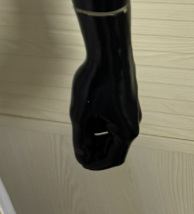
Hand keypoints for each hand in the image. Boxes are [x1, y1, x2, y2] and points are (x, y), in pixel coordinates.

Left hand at [70, 45, 140, 169]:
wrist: (109, 50)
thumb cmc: (94, 81)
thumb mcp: (81, 112)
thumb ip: (80, 137)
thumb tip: (82, 156)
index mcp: (127, 131)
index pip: (113, 158)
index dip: (96, 164)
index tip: (82, 162)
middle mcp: (134, 123)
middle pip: (115, 146)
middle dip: (96, 149)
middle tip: (79, 148)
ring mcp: (132, 110)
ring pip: (114, 131)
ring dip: (98, 135)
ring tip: (80, 130)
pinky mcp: (127, 98)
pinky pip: (115, 118)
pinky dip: (101, 121)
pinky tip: (87, 113)